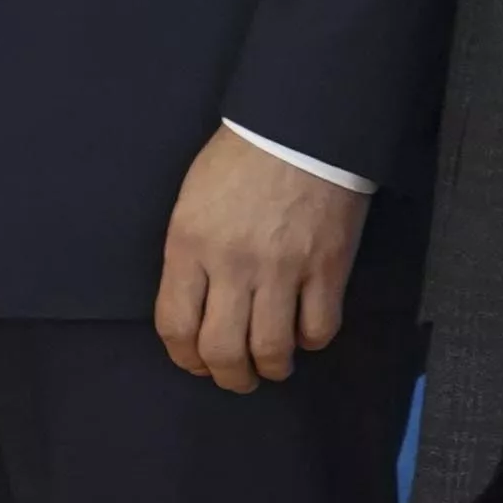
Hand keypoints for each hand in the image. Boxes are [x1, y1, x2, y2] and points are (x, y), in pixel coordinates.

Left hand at [153, 127, 365, 389]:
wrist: (302, 126)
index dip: (184, 358)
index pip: (176, 326)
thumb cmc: (240, 159)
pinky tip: (306, 333)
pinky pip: (318, 329)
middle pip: (222, 350)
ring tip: (273, 366)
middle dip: (227, 376)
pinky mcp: (327, 268)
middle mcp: (232, 264)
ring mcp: (283, 268)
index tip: (196, 363)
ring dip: (270, 369)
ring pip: (271, 350)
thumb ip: (189, 255)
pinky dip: (311, 342)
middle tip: (236, 376)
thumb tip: (197, 307)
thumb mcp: (192, 202)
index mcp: (190, 244)